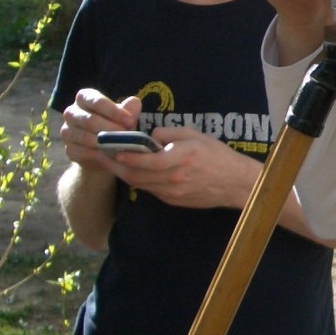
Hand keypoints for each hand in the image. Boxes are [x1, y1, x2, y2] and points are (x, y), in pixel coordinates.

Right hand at [60, 89, 140, 168]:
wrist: (104, 151)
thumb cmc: (114, 126)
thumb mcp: (124, 117)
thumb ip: (129, 110)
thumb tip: (135, 102)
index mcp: (84, 98)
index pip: (96, 101)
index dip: (113, 111)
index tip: (129, 120)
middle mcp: (71, 112)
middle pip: (89, 120)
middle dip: (110, 129)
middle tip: (127, 137)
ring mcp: (67, 131)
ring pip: (85, 137)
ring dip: (104, 143)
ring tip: (121, 147)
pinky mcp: (69, 149)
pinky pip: (82, 152)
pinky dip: (98, 155)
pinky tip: (111, 156)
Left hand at [106, 126, 259, 209]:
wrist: (235, 184)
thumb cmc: (217, 156)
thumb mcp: (196, 135)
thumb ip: (170, 134)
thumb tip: (149, 137)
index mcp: (182, 159)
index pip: (148, 160)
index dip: (128, 156)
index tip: (112, 149)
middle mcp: (174, 179)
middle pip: (137, 176)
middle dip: (115, 166)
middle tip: (100, 156)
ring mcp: (173, 193)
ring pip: (140, 184)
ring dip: (123, 174)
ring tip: (111, 162)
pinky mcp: (173, 201)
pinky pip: (150, 190)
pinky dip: (138, 180)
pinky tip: (132, 171)